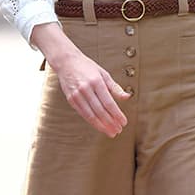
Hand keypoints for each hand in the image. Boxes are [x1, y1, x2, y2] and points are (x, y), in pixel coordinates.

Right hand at [31, 22, 128, 137]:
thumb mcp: (103, 74)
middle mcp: (86, 89)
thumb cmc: (87, 67)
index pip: (109, 102)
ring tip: (111, 132)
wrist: (66, 62)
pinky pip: (83, 113)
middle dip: (111, 122)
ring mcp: (77, 95)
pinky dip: (92, 122)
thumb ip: (115, 87)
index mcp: (96, 81)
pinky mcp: (71, 99)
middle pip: (100, 111)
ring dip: (102, 126)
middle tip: (118, 130)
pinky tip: (99, 126)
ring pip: (91, 115)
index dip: (117, 114)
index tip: (124, 122)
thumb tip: (127, 97)